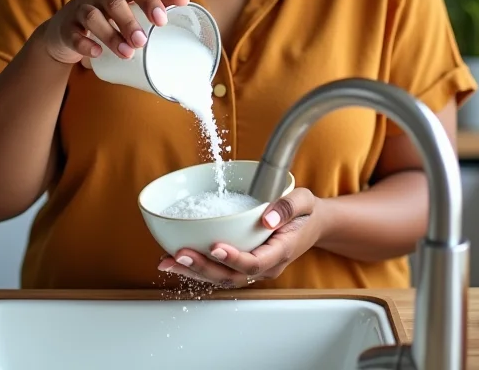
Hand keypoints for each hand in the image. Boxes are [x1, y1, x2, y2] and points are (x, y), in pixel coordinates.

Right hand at [42, 0, 189, 64]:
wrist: (66, 30)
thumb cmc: (108, 18)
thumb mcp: (129, 9)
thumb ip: (155, 5)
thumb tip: (188, 3)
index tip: (167, 16)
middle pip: (115, 2)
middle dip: (130, 21)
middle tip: (144, 40)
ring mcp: (80, 8)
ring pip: (93, 17)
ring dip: (112, 35)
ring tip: (128, 53)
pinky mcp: (66, 26)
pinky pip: (74, 34)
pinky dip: (86, 44)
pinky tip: (97, 54)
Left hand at [158, 188, 323, 288]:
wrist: (310, 224)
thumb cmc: (306, 213)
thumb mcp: (304, 200)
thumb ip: (288, 206)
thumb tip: (267, 217)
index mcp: (281, 251)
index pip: (255, 262)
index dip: (234, 258)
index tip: (215, 247)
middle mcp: (265, 266)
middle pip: (232, 276)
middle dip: (203, 268)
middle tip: (180, 256)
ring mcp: (253, 267)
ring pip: (221, 278)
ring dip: (194, 272)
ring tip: (168, 261)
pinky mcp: (242, 264)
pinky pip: (219, 271)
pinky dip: (197, 268)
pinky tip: (176, 260)